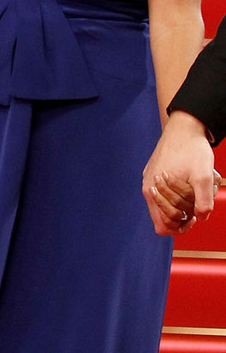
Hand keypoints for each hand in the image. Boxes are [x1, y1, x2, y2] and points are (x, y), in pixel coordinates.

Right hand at [143, 111, 220, 236]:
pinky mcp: (153, 172)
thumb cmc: (192, 149)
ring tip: (194, 187)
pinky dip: (177, 191)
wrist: (184, 126)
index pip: (162, 226)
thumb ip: (203, 201)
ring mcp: (149, 179)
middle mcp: (148, 187)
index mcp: (154, 192)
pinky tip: (189, 178)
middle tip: (197, 200)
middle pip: (164, 217)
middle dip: (182, 212)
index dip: (180, 227)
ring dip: (181, 201)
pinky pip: (163, 191)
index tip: (193, 215)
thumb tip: (200, 217)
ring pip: (165, 203)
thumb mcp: (203, 177)